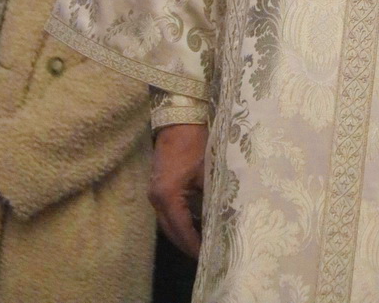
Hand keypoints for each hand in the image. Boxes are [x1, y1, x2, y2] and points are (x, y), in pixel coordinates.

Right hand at [148, 123, 206, 257]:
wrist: (179, 120)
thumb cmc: (196, 143)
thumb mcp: (208, 172)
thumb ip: (213, 197)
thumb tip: (224, 218)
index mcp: (168, 196)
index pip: (182, 230)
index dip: (194, 245)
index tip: (208, 257)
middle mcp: (156, 199)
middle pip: (171, 231)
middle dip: (187, 245)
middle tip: (207, 255)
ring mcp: (154, 194)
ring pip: (168, 224)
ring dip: (183, 234)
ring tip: (203, 244)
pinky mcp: (158, 188)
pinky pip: (168, 213)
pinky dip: (180, 222)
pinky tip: (195, 226)